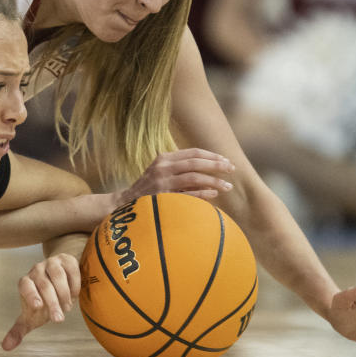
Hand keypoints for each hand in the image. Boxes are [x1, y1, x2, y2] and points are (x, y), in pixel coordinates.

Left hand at [2, 253, 79, 350]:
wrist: (58, 278)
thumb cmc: (42, 300)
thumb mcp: (31, 316)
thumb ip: (19, 330)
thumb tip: (5, 348)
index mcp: (25, 283)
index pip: (25, 286)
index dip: (30, 295)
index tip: (37, 306)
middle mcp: (36, 271)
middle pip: (44, 285)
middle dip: (52, 304)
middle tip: (59, 320)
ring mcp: (51, 263)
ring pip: (57, 276)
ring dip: (64, 293)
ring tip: (67, 307)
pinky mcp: (67, 260)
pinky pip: (71, 270)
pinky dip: (74, 283)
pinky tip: (75, 294)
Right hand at [114, 148, 235, 204]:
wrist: (124, 204)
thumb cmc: (148, 190)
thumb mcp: (161, 172)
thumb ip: (180, 168)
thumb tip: (210, 169)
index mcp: (163, 158)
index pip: (192, 152)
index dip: (211, 155)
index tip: (225, 160)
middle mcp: (162, 167)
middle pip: (195, 162)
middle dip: (216, 165)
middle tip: (231, 169)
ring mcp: (162, 182)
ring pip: (194, 177)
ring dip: (213, 180)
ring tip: (227, 186)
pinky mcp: (162, 197)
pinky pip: (188, 194)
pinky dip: (203, 193)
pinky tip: (214, 194)